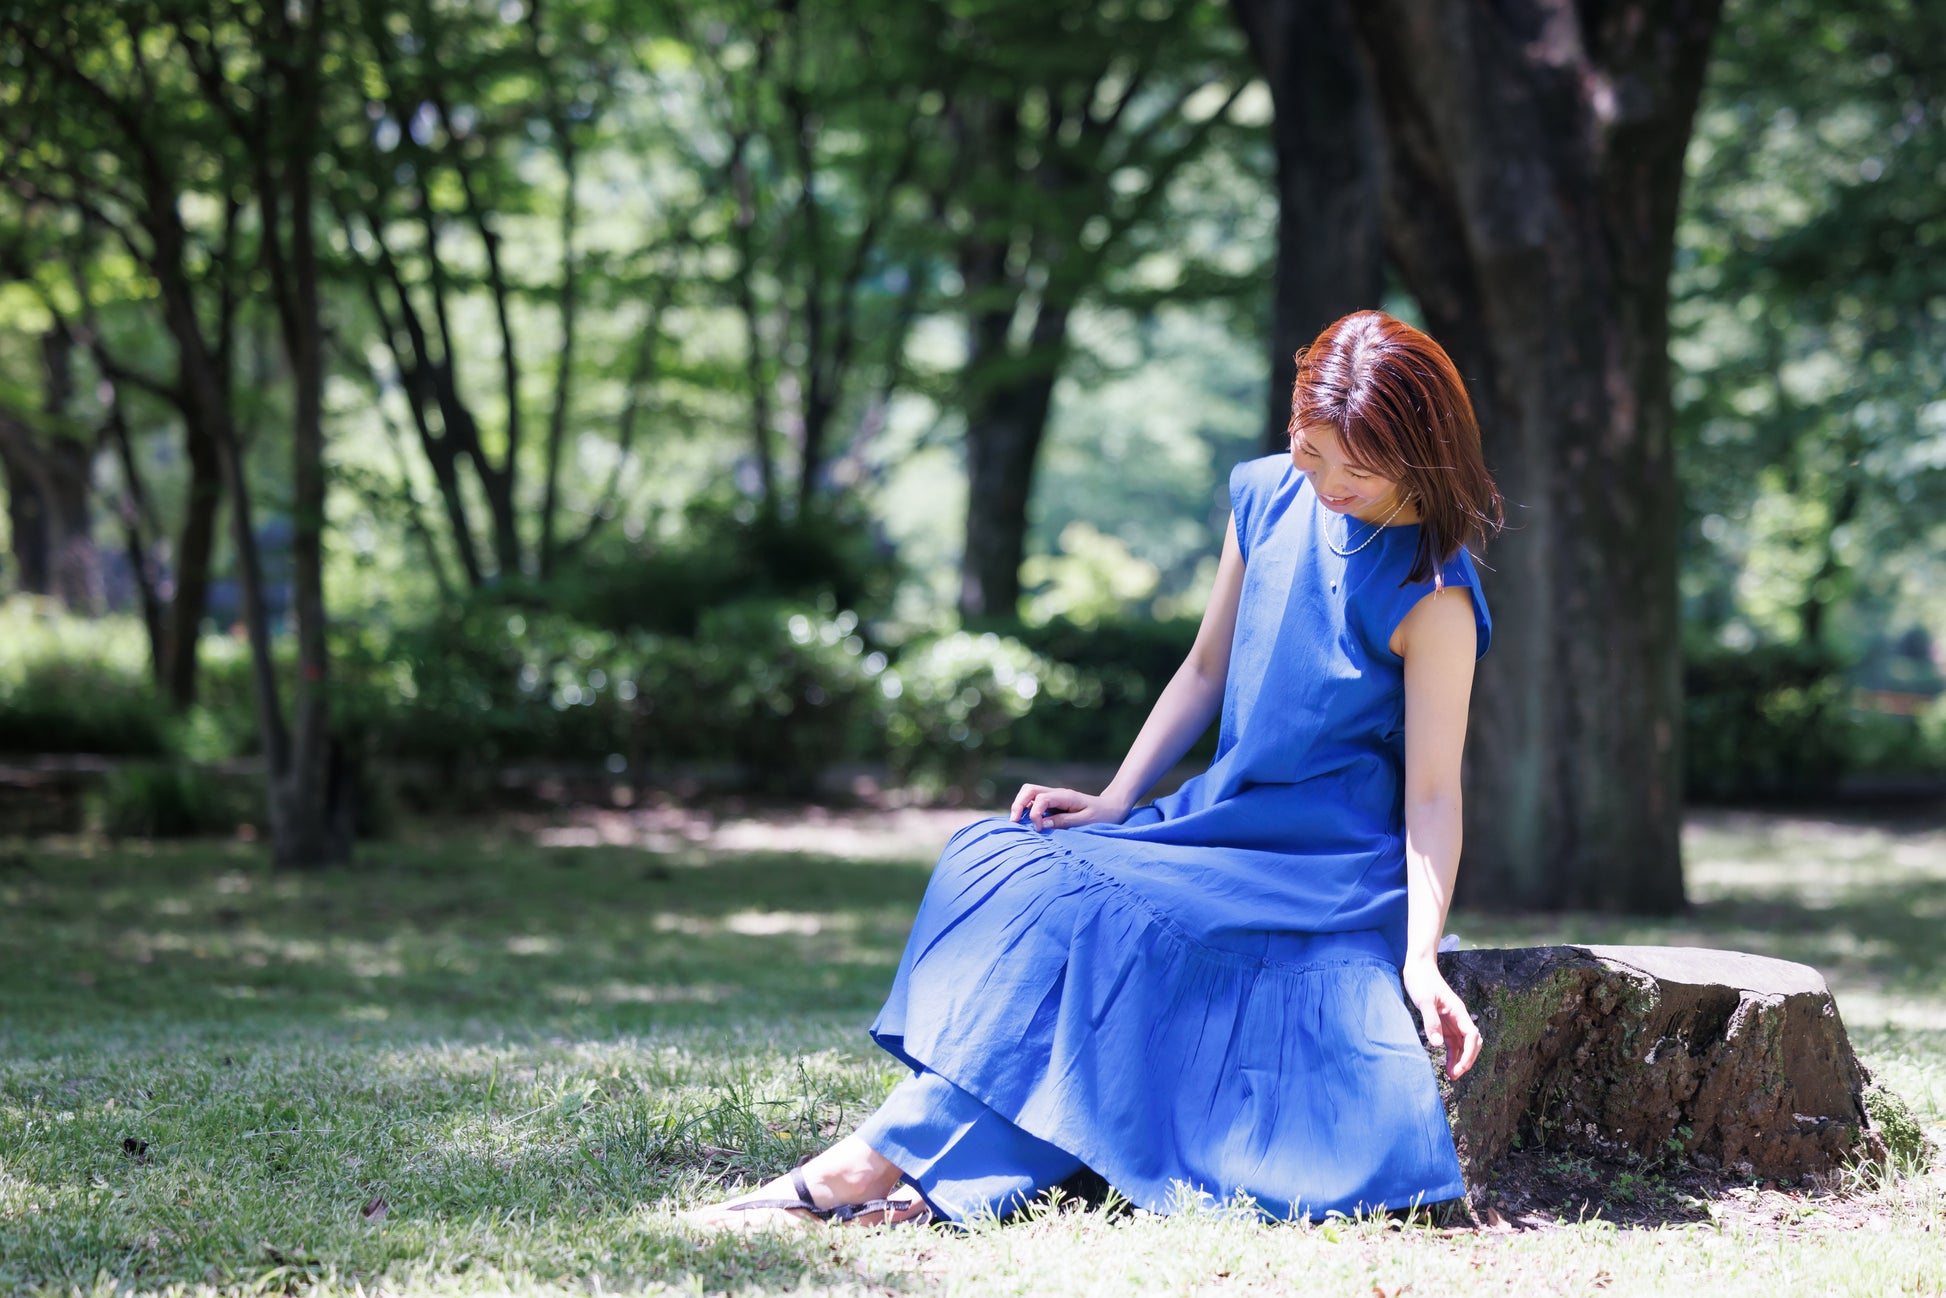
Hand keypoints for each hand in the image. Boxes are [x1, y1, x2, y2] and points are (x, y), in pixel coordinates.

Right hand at [1008, 783, 1131, 831]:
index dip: (1035, 814)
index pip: (1041, 798)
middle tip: (1014, 822)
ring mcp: (1054, 797)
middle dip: (1018, 804)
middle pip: (1029, 789)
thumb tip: (1042, 824)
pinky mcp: (1053, 803)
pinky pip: (1034, 801)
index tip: (1039, 830)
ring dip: (1020, 805)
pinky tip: (1025, 822)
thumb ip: (1065, 822)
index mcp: (1065, 796)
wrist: (1112, 807)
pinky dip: (1026, 809)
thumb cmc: (1103, 815)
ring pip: (1029, 793)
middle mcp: (1057, 793)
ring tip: (1017, 822)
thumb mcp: (1087, 821)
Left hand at [1401, 955, 1482, 1079]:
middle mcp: (1459, 1017)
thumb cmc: (1422, 980)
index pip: (1471, 1036)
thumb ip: (1431, 1021)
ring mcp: (1452, 1021)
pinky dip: (1452, 1054)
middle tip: (1455, 1075)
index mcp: (1458, 1011)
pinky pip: (1453, 1042)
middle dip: (1467, 1060)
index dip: (1469, 1053)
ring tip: (1452, 1076)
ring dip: (1460, 1060)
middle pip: (1472, 1043)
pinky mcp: (1444, 1023)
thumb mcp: (1424, 1001)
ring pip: (1463, 1045)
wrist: (1419, 967)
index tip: (1460, 1068)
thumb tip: (1437, 1044)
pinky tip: (1447, 1065)